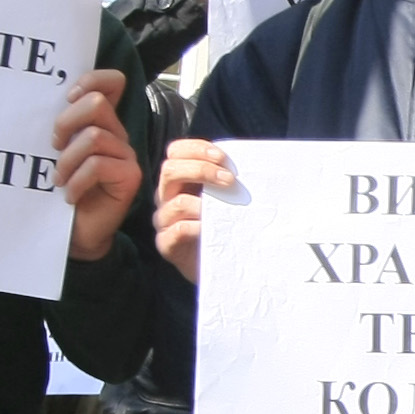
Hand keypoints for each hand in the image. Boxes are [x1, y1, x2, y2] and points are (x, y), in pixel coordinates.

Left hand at [53, 69, 138, 258]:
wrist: (77, 233)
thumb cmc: (64, 190)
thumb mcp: (58, 152)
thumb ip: (62, 127)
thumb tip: (53, 101)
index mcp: (102, 123)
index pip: (111, 83)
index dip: (91, 80)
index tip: (68, 97)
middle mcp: (118, 135)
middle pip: (96, 104)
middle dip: (66, 123)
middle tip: (54, 147)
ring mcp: (127, 156)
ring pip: (94, 137)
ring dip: (67, 160)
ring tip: (59, 179)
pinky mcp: (130, 177)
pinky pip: (98, 165)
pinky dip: (76, 181)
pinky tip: (70, 195)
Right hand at [155, 137, 235, 281]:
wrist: (218, 265)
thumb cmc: (223, 227)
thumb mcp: (224, 197)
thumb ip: (226, 179)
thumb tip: (250, 162)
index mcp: (179, 180)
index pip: (175, 152)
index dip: (196, 148)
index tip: (223, 157)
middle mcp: (166, 196)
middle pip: (170, 170)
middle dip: (201, 170)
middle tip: (230, 180)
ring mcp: (164, 221)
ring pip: (175, 202)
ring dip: (203, 202)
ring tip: (227, 207)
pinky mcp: (166, 244)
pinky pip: (178, 229)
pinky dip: (197, 226)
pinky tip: (212, 228)